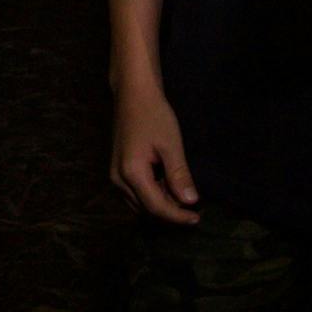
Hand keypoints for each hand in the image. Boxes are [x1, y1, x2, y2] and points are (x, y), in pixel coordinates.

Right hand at [109, 80, 200, 224]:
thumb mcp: (171, 145)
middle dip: (170, 211)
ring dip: (161, 204)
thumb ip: (179, 175)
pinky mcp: (118, 170)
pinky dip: (152, 195)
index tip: (197, 218)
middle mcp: (118, 179)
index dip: (178, 216)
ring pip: (139, 203)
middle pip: (146, 209)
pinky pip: (135, 193)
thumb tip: (190, 202)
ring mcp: (115, 175)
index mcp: (131, 173)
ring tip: (182, 194)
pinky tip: (167, 185)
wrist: (133, 94)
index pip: (156, 207)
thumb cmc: (153, 114)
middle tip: (193, 207)